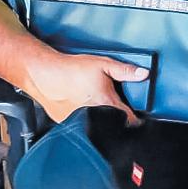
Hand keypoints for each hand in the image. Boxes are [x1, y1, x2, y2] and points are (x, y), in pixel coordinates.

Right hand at [23, 50, 147, 124]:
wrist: (43, 73)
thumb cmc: (72, 69)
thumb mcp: (103, 64)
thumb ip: (125, 70)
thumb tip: (144, 74)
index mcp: (106, 102)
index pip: (128, 118)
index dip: (134, 118)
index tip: (136, 118)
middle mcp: (94, 115)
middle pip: (110, 120)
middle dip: (112, 113)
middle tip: (106, 100)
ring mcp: (78, 121)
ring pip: (94, 123)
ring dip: (95, 116)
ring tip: (88, 100)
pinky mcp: (65, 124)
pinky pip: (78, 124)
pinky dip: (80, 118)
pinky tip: (76, 104)